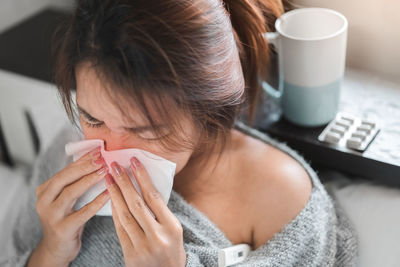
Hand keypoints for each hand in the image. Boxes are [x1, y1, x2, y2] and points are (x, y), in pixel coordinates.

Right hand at [30, 146, 109, 265]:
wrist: (57, 249)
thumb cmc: (67, 219)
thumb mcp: (68, 198)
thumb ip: (77, 180)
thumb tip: (95, 156)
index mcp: (44, 191)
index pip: (64, 171)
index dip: (82, 160)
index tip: (98, 150)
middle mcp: (44, 202)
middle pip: (64, 179)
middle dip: (84, 167)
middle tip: (102, 159)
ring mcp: (52, 216)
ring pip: (71, 193)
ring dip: (89, 180)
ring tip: (105, 172)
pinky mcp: (63, 229)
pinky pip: (83, 212)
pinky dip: (97, 201)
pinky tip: (108, 193)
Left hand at [105, 157, 186, 266]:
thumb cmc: (172, 248)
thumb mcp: (174, 229)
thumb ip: (160, 211)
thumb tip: (144, 184)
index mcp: (172, 227)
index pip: (154, 197)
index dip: (142, 177)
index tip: (134, 162)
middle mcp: (157, 237)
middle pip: (137, 203)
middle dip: (124, 182)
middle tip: (115, 166)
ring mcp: (142, 247)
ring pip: (125, 215)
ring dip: (115, 194)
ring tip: (109, 178)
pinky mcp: (130, 255)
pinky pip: (119, 228)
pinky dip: (114, 212)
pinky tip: (110, 198)